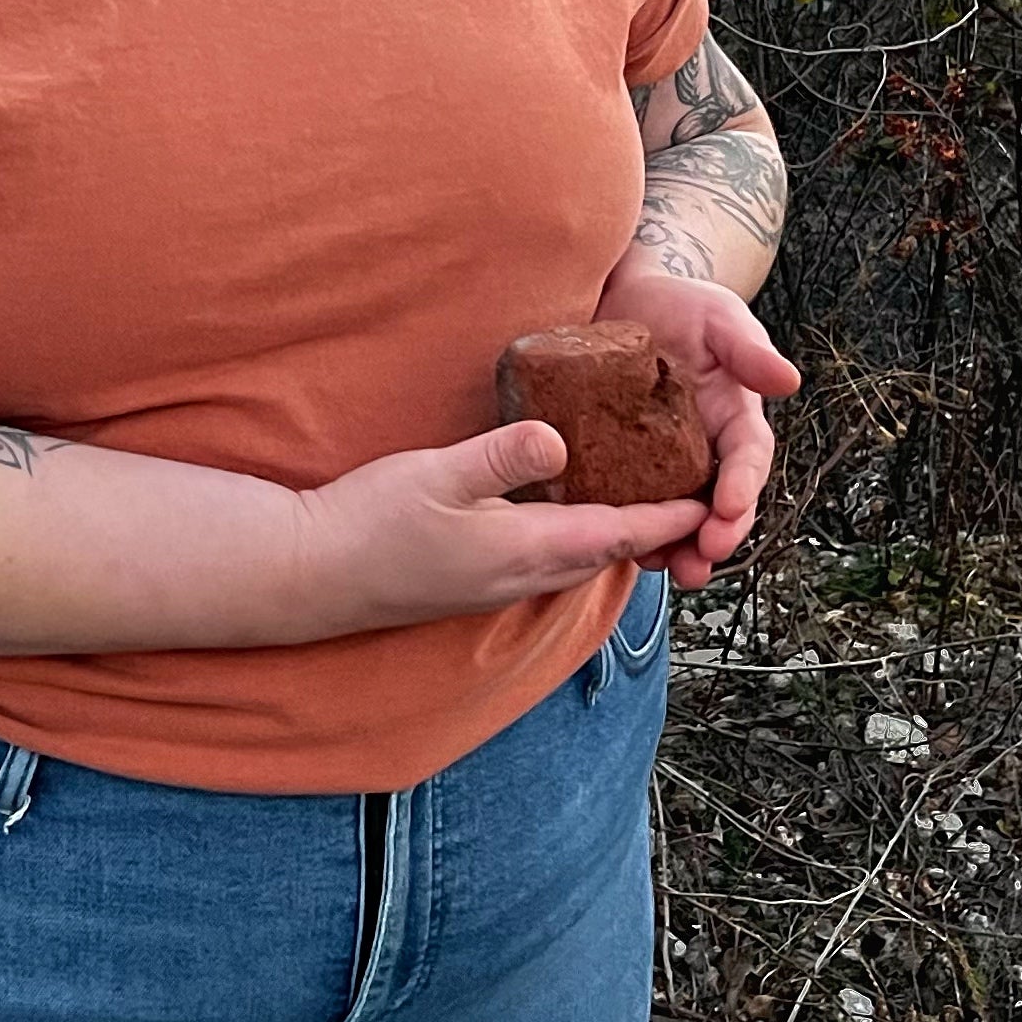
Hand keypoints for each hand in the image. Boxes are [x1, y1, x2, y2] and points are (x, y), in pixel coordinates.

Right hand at [291, 421, 710, 636]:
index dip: (666, 516)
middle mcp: (519, 576)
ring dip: (612, 533)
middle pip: (606, 552)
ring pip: (576, 559)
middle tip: (687, 487)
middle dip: (651, 527)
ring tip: (639, 493)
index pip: (616, 533)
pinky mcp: (473, 583)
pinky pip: (545, 560)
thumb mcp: (435, 474)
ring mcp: (495, 586)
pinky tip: (564, 508)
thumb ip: (501, 456)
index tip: (709, 497)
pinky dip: (573, 536)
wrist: (311, 575)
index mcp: (522, 549)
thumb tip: (559, 435)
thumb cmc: (369, 523)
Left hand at [594, 261, 800, 587]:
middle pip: (718, 504)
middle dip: (714, 537)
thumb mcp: (719, 318)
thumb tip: (789, 379)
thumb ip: (748, 349)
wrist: (627, 300)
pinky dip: (630, 528)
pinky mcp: (624, 463)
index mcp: (735, 419)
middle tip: (701, 561)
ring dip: (675, 548)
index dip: (743, 487)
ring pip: (678, 516)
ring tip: (665, 570)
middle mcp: (705, 449)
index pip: (748, 459)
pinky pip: (630, 503)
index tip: (730, 509)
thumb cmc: (682, 306)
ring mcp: (664, 461)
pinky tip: (618, 547)